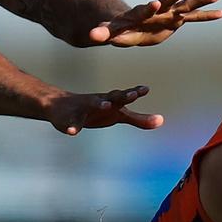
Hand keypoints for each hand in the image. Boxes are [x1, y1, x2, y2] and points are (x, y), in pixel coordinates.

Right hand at [46, 86, 162, 134]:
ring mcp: (82, 109)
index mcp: (109, 101)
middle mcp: (97, 101)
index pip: (123, 96)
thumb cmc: (95, 110)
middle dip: (121, 96)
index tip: (145, 90)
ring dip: (99, 105)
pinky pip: (70, 124)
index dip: (134, 93)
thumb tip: (162, 121)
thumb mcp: (118, 116)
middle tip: (132, 95)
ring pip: (90, 105)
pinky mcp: (67, 120)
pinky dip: (72, 127)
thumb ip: (138, 119)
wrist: (59, 105)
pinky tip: (72, 132)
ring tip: (107, 106)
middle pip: (110, 97)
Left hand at [88, 0, 221, 46]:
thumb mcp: (109, 31)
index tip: (155, 3)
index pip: (145, 9)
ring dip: (199, 2)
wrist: (130, 23)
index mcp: (141, 13)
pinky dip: (207, 16)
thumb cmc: (118, 27)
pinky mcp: (176, 20)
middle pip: (167, 1)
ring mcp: (169, 14)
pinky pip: (194, 18)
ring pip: (186, 6)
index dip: (150, 6)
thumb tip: (90, 36)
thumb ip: (102, 32)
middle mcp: (158, 10)